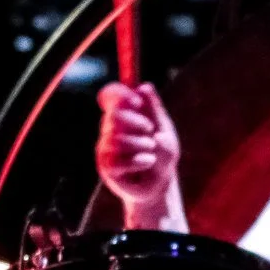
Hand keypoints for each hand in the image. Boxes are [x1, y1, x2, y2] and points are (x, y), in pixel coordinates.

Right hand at [97, 81, 183, 222]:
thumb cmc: (162, 152)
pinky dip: (138, 160)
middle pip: (113, 116)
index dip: (120, 95)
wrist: (161, 183)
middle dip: (136, 122)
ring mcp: (105, 148)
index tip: (136, 102)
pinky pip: (118, 160)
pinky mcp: (106, 167)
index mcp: (123, 114)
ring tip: (152, 151)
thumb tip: (144, 86)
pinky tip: (147, 162)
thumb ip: (154, 109)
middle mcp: (110, 128)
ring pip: (117, 140)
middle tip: (150, 130)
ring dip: (140, 144)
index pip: (109, 95)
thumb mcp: (164, 128)